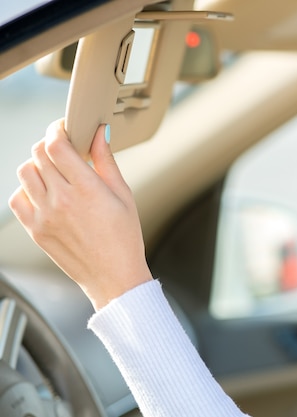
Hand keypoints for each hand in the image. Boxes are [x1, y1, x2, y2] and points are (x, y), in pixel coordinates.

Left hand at [9, 119, 152, 309]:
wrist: (114, 276)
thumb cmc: (124, 238)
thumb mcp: (124, 195)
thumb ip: (106, 161)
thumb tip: (99, 133)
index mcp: (87, 189)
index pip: (56, 145)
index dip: (57, 130)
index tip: (64, 129)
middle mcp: (61, 200)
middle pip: (38, 154)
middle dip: (50, 145)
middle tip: (64, 149)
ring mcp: (44, 216)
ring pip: (25, 172)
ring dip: (38, 165)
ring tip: (55, 172)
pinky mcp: (35, 230)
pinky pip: (17, 198)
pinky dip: (27, 189)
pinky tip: (45, 193)